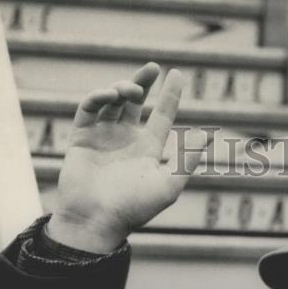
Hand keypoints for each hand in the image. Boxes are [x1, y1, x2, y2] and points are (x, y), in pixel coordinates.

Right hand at [47, 62, 210, 252]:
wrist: (97, 220)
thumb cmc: (135, 208)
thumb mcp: (168, 185)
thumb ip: (186, 160)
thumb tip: (206, 135)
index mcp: (147, 149)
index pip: (162, 115)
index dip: (171, 95)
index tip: (177, 74)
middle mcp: (126, 140)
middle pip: (135, 102)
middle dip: (143, 82)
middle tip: (152, 68)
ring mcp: (103, 137)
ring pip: (113, 101)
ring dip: (123, 89)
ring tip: (132, 90)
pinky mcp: (81, 137)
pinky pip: (89, 109)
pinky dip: (98, 97)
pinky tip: (111, 95)